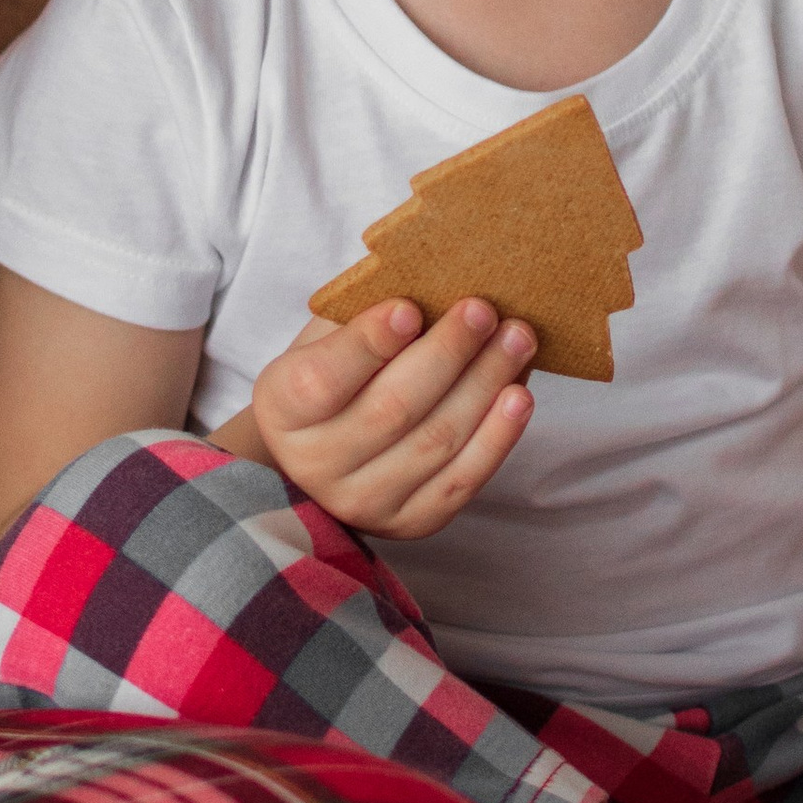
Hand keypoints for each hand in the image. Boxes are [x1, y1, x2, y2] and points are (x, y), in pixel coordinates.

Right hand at [222, 296, 536, 537]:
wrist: (326, 454)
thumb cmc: (333, 378)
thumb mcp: (327, 339)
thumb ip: (364, 316)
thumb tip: (433, 281)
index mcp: (284, 409)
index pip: (324, 380)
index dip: (369, 343)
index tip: (409, 308)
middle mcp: (316, 464)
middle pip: (392, 409)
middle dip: (447, 354)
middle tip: (483, 310)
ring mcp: (364, 501)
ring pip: (435, 442)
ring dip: (484, 386)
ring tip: (517, 339)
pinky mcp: (410, 522)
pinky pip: (461, 481)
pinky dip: (497, 437)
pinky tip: (518, 396)